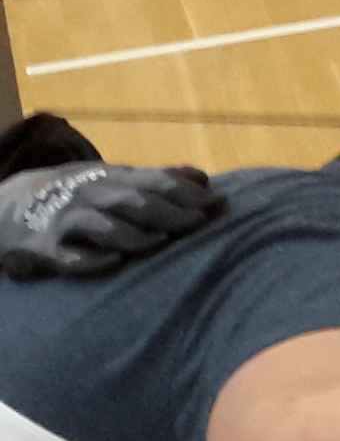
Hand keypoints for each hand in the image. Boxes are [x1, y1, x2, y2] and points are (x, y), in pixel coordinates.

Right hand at [0, 162, 225, 278]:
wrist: (5, 205)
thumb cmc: (77, 195)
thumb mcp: (112, 179)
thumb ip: (157, 180)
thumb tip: (204, 178)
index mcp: (111, 179)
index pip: (156, 182)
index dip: (187, 192)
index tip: (217, 203)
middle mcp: (90, 197)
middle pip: (135, 203)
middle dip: (169, 212)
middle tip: (199, 223)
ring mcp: (66, 222)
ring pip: (104, 227)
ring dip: (134, 234)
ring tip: (161, 241)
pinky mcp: (43, 249)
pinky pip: (68, 256)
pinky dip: (90, 259)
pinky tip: (113, 262)